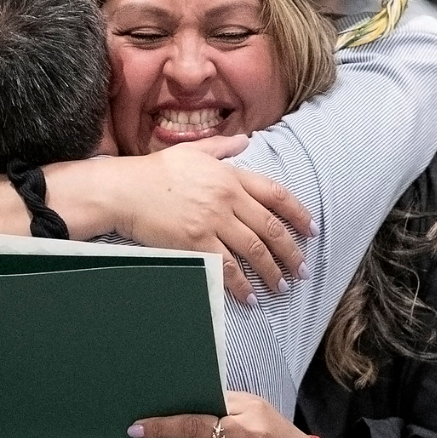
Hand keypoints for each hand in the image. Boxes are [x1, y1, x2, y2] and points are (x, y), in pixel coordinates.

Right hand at [83, 135, 315, 303]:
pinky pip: (226, 268)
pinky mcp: (196, 243)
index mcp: (231, 176)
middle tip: (302, 271)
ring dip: (271, 272)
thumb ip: (223, 147)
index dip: (299, 214)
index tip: (311, 231)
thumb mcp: (193, 151)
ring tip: (281, 287)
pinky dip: (241, 285)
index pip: (276, 195)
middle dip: (291, 253)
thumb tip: (246, 140)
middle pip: (271, 229)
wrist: (125, 190)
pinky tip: (250, 297)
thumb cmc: (156, 170)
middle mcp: (228, 199)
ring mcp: (213, 222)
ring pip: (254, 251)